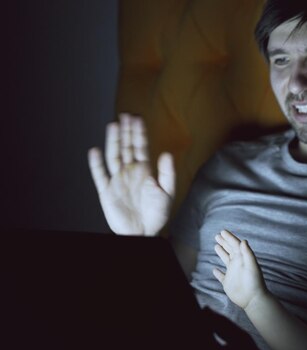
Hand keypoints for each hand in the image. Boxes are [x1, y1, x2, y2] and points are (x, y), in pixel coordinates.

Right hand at [88, 113, 174, 234]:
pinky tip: (95, 152)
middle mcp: (129, 171)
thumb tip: (166, 153)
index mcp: (144, 170)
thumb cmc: (156, 214)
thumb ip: (167, 174)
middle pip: (126, 147)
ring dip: (113, 141)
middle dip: (125, 131)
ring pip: (113, 156)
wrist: (144, 232)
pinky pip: (100, 175)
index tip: (137, 118)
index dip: (138, 132)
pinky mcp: (106, 191)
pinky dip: (96, 164)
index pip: (140, 146)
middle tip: (125, 114)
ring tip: (113, 126)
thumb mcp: (167, 193)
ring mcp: (117, 180)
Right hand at [213, 230, 267, 309]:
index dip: (229, 237)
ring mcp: (232, 273)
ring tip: (216, 245)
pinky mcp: (228, 283)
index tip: (222, 231)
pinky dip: (217, 273)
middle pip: (230, 250)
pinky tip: (214, 270)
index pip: (235, 245)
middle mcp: (237, 264)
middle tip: (218, 235)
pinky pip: (221, 276)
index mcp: (242, 258)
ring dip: (221, 252)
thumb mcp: (252, 266)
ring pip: (226, 260)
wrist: (254, 299)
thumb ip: (248, 253)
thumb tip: (243, 240)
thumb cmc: (254, 282)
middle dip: (224, 242)